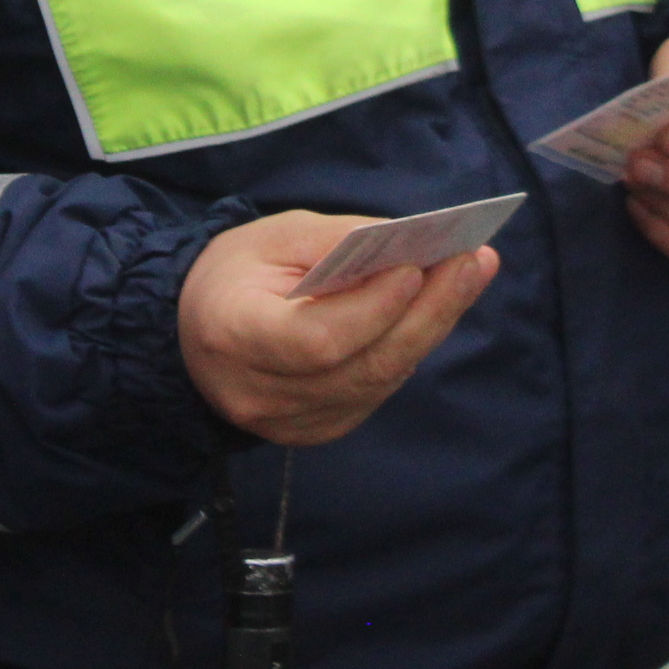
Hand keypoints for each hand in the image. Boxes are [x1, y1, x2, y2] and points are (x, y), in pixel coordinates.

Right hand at [177, 211, 496, 447]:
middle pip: (361, 366)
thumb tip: (408, 243)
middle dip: (426, 310)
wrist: (194, 332)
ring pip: (379, 380)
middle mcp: (261, 395)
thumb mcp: (273, 237)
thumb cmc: (235, 272)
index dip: (369, 309)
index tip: (414, 267)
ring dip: (431, 325)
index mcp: (233, 336)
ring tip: (470, 273)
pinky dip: (409, 346)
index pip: (314, 341)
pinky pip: (377, 389)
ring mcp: (292, 424)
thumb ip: (338, 242)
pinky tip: (436, 307)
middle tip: (474, 261)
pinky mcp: (319, 431)